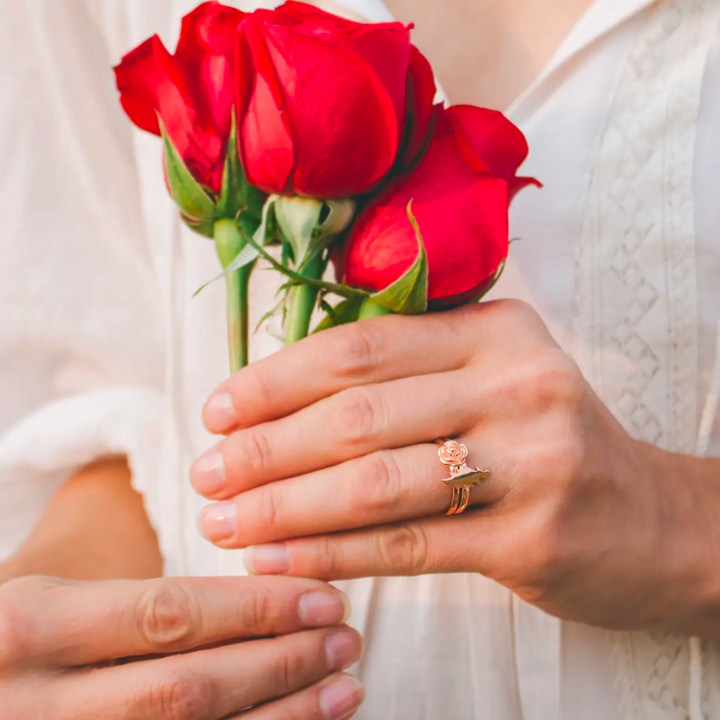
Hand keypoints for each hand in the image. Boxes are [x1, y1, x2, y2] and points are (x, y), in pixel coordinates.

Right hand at [0, 575, 363, 719]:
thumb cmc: (23, 642)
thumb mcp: (55, 599)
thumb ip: (142, 604)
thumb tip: (268, 603)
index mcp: (33, 627)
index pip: (170, 614)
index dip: (257, 609)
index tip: (324, 599)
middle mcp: (39, 705)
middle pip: (190, 689)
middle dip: (282, 665)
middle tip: (346, 640)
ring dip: (282, 719)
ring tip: (343, 689)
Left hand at [192, 300, 719, 636]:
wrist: (651, 519)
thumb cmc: (547, 442)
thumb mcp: (491, 380)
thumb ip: (406, 374)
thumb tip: (279, 397)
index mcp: (497, 331)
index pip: (360, 347)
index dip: (276, 380)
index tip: (218, 409)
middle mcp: (518, 384)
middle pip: (357, 415)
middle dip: (264, 448)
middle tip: (205, 471)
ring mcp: (531, 462)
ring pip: (373, 483)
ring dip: (282, 507)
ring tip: (222, 519)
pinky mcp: (531, 538)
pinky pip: (405, 546)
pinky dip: (330, 553)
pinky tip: (275, 558)